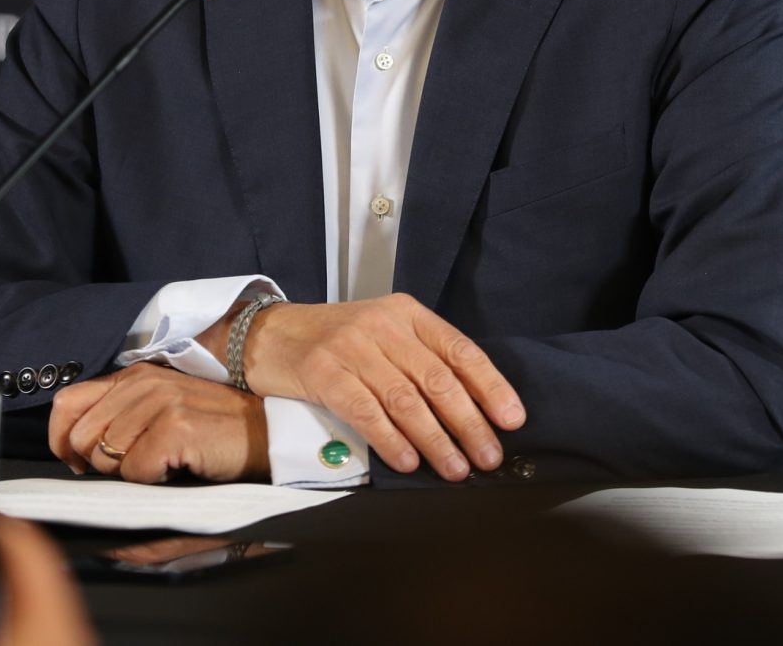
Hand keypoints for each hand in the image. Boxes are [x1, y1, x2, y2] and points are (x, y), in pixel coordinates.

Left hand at [46, 362, 267, 482]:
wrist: (265, 433)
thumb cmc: (210, 431)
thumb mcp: (159, 411)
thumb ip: (119, 417)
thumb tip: (74, 451)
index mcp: (133, 376)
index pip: (66, 403)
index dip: (61, 440)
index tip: (78, 464)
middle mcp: (142, 383)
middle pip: (81, 437)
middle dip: (101, 465)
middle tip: (138, 467)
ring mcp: (160, 402)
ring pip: (105, 457)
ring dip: (130, 474)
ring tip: (162, 464)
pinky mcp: (175, 427)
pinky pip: (135, 472)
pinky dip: (153, 481)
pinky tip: (178, 468)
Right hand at [241, 293, 525, 480]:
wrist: (270, 334)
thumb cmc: (336, 341)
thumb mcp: (384, 334)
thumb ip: (420, 361)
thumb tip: (472, 411)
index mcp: (407, 313)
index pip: (459, 350)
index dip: (490, 386)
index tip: (511, 419)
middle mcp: (383, 326)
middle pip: (437, 379)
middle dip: (469, 423)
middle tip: (488, 456)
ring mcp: (352, 348)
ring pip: (405, 399)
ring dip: (436, 440)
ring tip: (456, 469)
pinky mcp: (324, 373)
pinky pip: (366, 411)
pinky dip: (391, 440)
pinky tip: (409, 462)